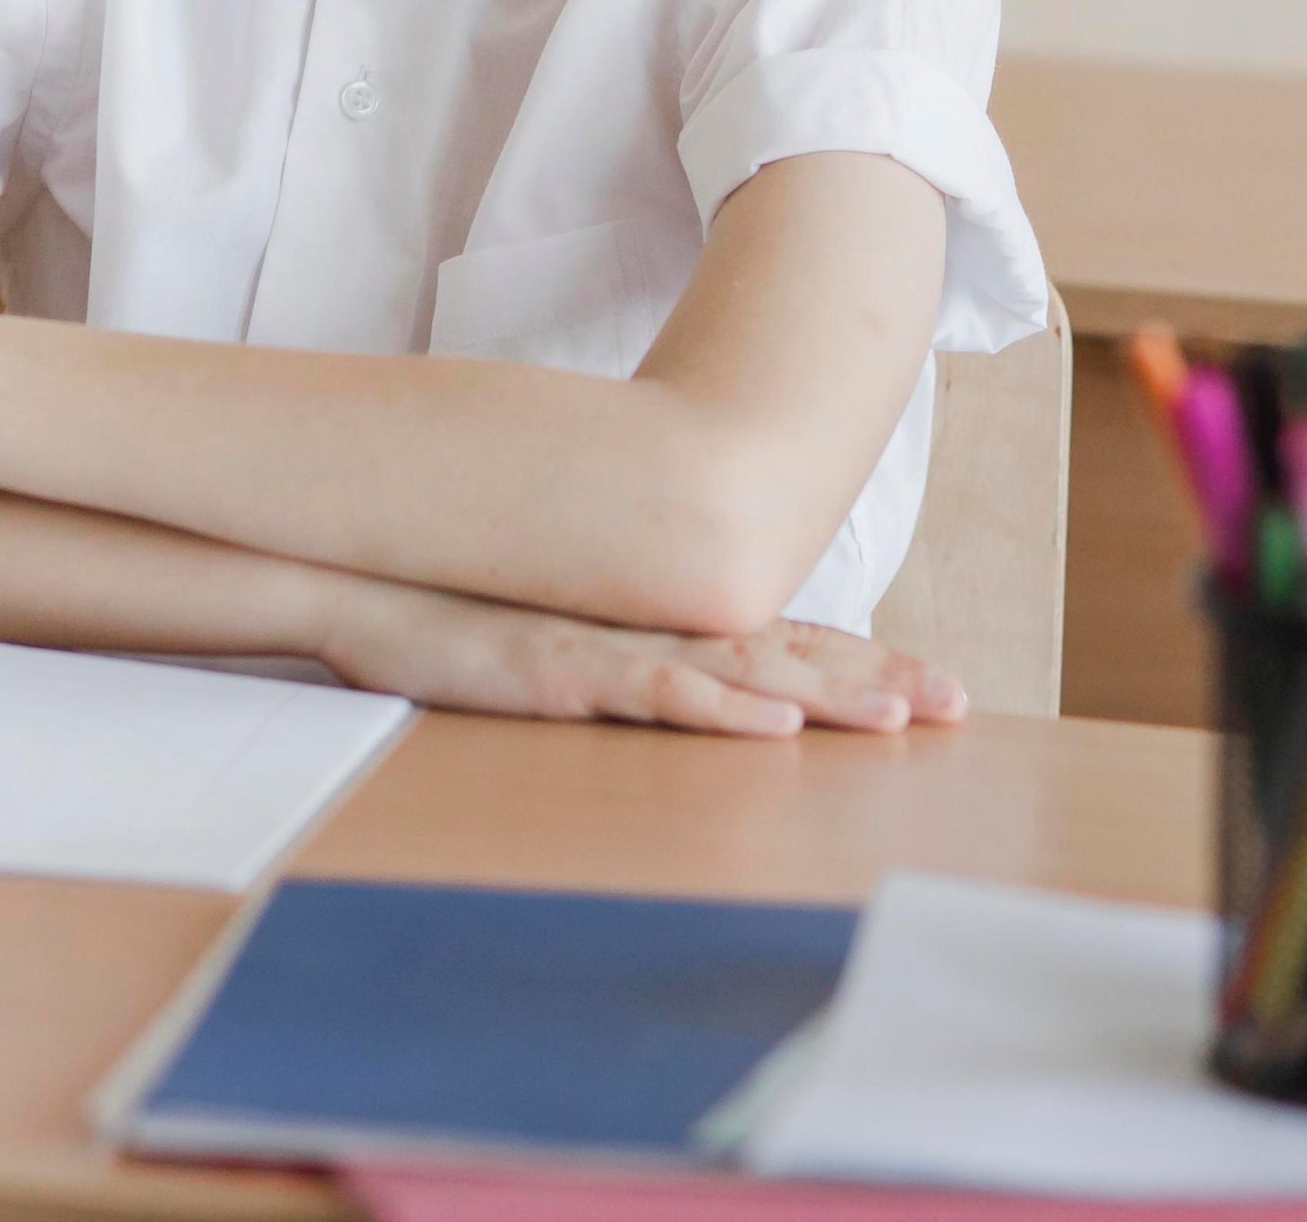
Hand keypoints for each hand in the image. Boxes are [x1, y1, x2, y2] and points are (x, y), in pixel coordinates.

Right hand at [316, 581, 967, 735]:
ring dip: (823, 697)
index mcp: (646, 619)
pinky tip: (773, 727)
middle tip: (956, 702)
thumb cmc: (441, 609)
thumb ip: (615, 643)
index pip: (775, 640)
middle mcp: (642, 623)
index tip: (932, 683)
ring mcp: (604, 643)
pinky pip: (652, 691)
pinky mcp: (557, 670)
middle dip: (873, 680)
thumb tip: (672, 658)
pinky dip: (718, 710)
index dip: (857, 660)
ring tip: (898, 719)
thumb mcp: (549, 630)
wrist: (350, 578)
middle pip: (782, 654)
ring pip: (737, 671)